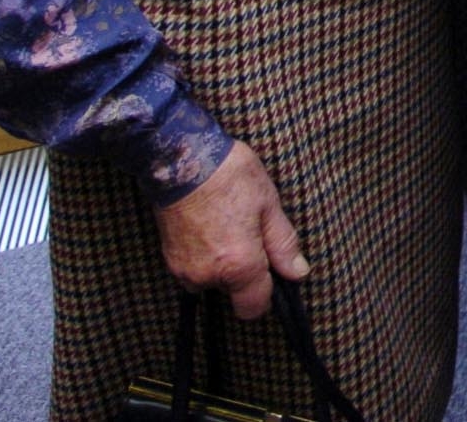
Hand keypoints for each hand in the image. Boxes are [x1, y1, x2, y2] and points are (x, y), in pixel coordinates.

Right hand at [152, 141, 307, 320]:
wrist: (182, 159)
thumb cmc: (229, 176)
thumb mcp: (268, 204)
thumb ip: (283, 245)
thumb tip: (297, 273)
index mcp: (238, 265)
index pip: (254, 307)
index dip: (267, 293)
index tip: (271, 270)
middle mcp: (208, 276)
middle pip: (234, 292)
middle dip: (244, 271)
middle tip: (248, 233)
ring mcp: (184, 270)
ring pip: (213, 281)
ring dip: (222, 264)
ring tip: (227, 226)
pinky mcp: (169, 260)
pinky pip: (195, 271)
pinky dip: (204, 257)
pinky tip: (209, 228)